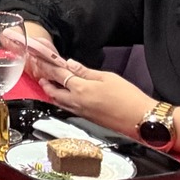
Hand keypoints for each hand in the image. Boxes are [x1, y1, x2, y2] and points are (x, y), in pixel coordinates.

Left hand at [32, 55, 153, 137]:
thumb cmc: (128, 96)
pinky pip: (67, 109)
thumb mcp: (107, 78)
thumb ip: (86, 72)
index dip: (47, 67)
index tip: (39, 60)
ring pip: (59, 102)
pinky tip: (62, 97)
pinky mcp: (86, 119)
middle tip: (40, 73)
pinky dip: (60, 101)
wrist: (140, 119)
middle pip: (54, 91)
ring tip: (47, 84)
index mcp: (81, 89)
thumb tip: (70, 64)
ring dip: (51, 92)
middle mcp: (76, 102)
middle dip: (45, 81)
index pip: (59, 75)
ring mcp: (80, 112)